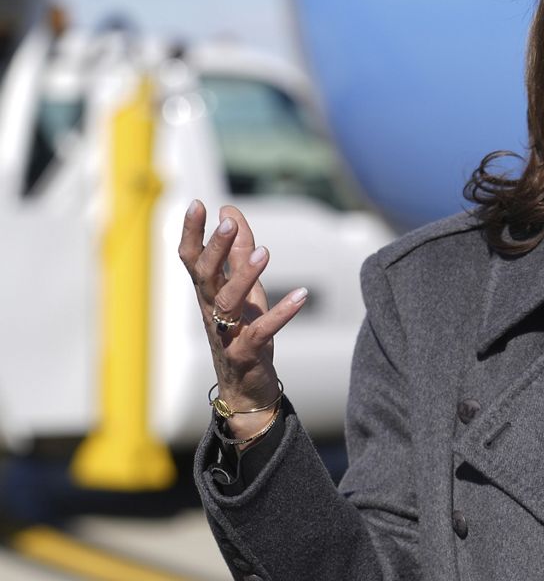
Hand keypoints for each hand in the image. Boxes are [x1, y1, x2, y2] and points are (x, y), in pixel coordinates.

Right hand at [178, 200, 308, 438]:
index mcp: (207, 293)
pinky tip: (302, 295)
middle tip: (227, 223)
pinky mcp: (245, 353)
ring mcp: (226, 333)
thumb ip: (238, 252)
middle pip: (205, 276)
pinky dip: (281, 313)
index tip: (198, 204)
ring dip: (245, 276)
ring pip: (227, 302)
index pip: (191, 259)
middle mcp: (210, 311)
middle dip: (214, 249)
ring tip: (265, 253)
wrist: (246, 388)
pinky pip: (260, 332)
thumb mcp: (244, 289)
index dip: (191, 233)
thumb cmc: (243, 331)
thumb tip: (230, 211)